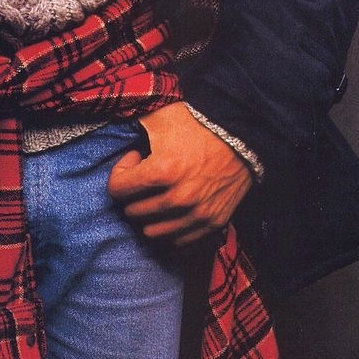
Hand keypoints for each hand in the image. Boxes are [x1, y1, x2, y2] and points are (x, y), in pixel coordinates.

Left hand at [107, 103, 251, 245]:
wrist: (242, 135)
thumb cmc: (198, 124)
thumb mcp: (160, 119)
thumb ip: (133, 130)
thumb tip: (118, 145)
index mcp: (162, 171)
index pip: (117, 189)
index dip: (121, 171)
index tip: (135, 158)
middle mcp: (178, 198)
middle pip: (132, 211)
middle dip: (133, 192)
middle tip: (147, 174)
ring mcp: (196, 214)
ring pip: (152, 231)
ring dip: (149, 213)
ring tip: (159, 192)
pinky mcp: (212, 223)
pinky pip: (177, 239)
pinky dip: (170, 226)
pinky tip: (174, 206)